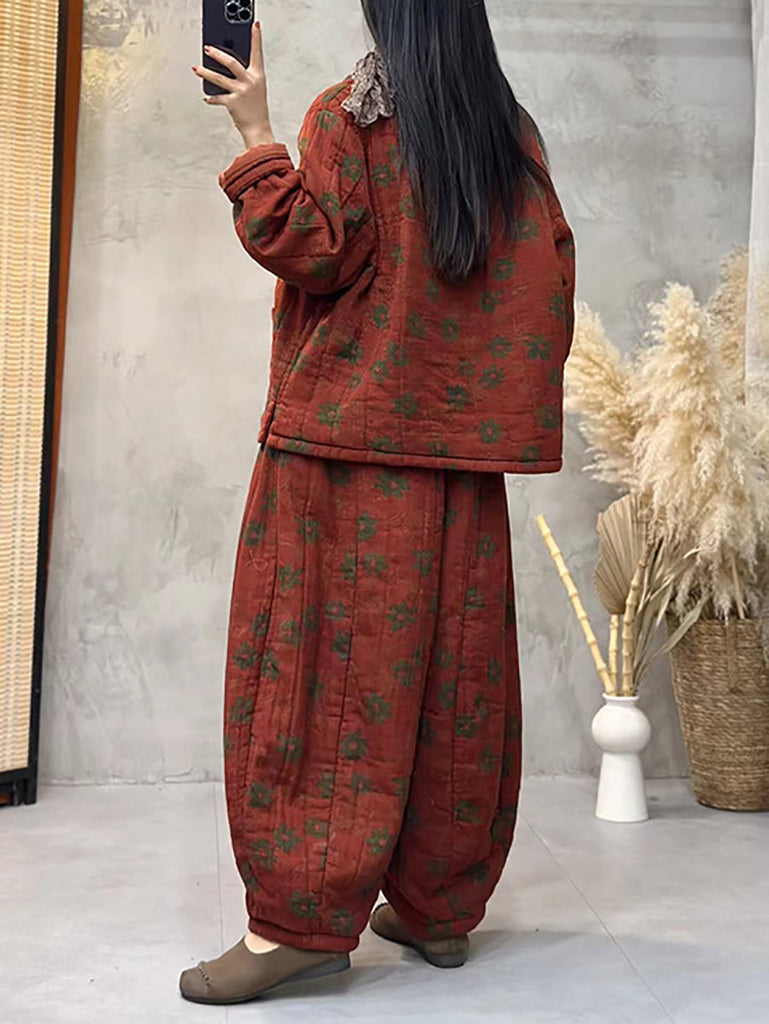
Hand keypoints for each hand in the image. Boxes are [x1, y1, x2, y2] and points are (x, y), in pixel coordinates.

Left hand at [193, 22, 274, 147]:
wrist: (258, 128)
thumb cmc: (256, 108)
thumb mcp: (255, 88)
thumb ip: (244, 75)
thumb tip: (226, 65)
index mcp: (258, 76)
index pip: (257, 53)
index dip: (256, 39)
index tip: (255, 26)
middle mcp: (250, 82)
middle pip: (231, 63)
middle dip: (217, 54)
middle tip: (207, 48)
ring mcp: (240, 92)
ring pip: (219, 78)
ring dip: (205, 73)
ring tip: (196, 69)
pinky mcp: (232, 103)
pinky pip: (217, 98)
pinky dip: (211, 98)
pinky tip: (207, 97)